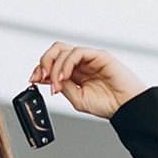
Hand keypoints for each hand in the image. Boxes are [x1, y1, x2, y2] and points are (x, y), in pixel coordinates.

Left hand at [29, 43, 146, 118]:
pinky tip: (64, 78)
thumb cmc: (106, 104)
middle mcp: (80, 63)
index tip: (33, 80)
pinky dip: (65, 64)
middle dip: (43, 63)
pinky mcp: (99, 55)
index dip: (40, 70)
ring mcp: (89, 58)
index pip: (52, 64)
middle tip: (40, 78)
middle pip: (55, 51)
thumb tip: (48, 79)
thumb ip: (63, 87)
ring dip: (54, 69)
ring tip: (56, 86)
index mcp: (74, 73)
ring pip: (62, 50)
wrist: (125, 107)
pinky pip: (77, 52)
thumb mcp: (77, 99)